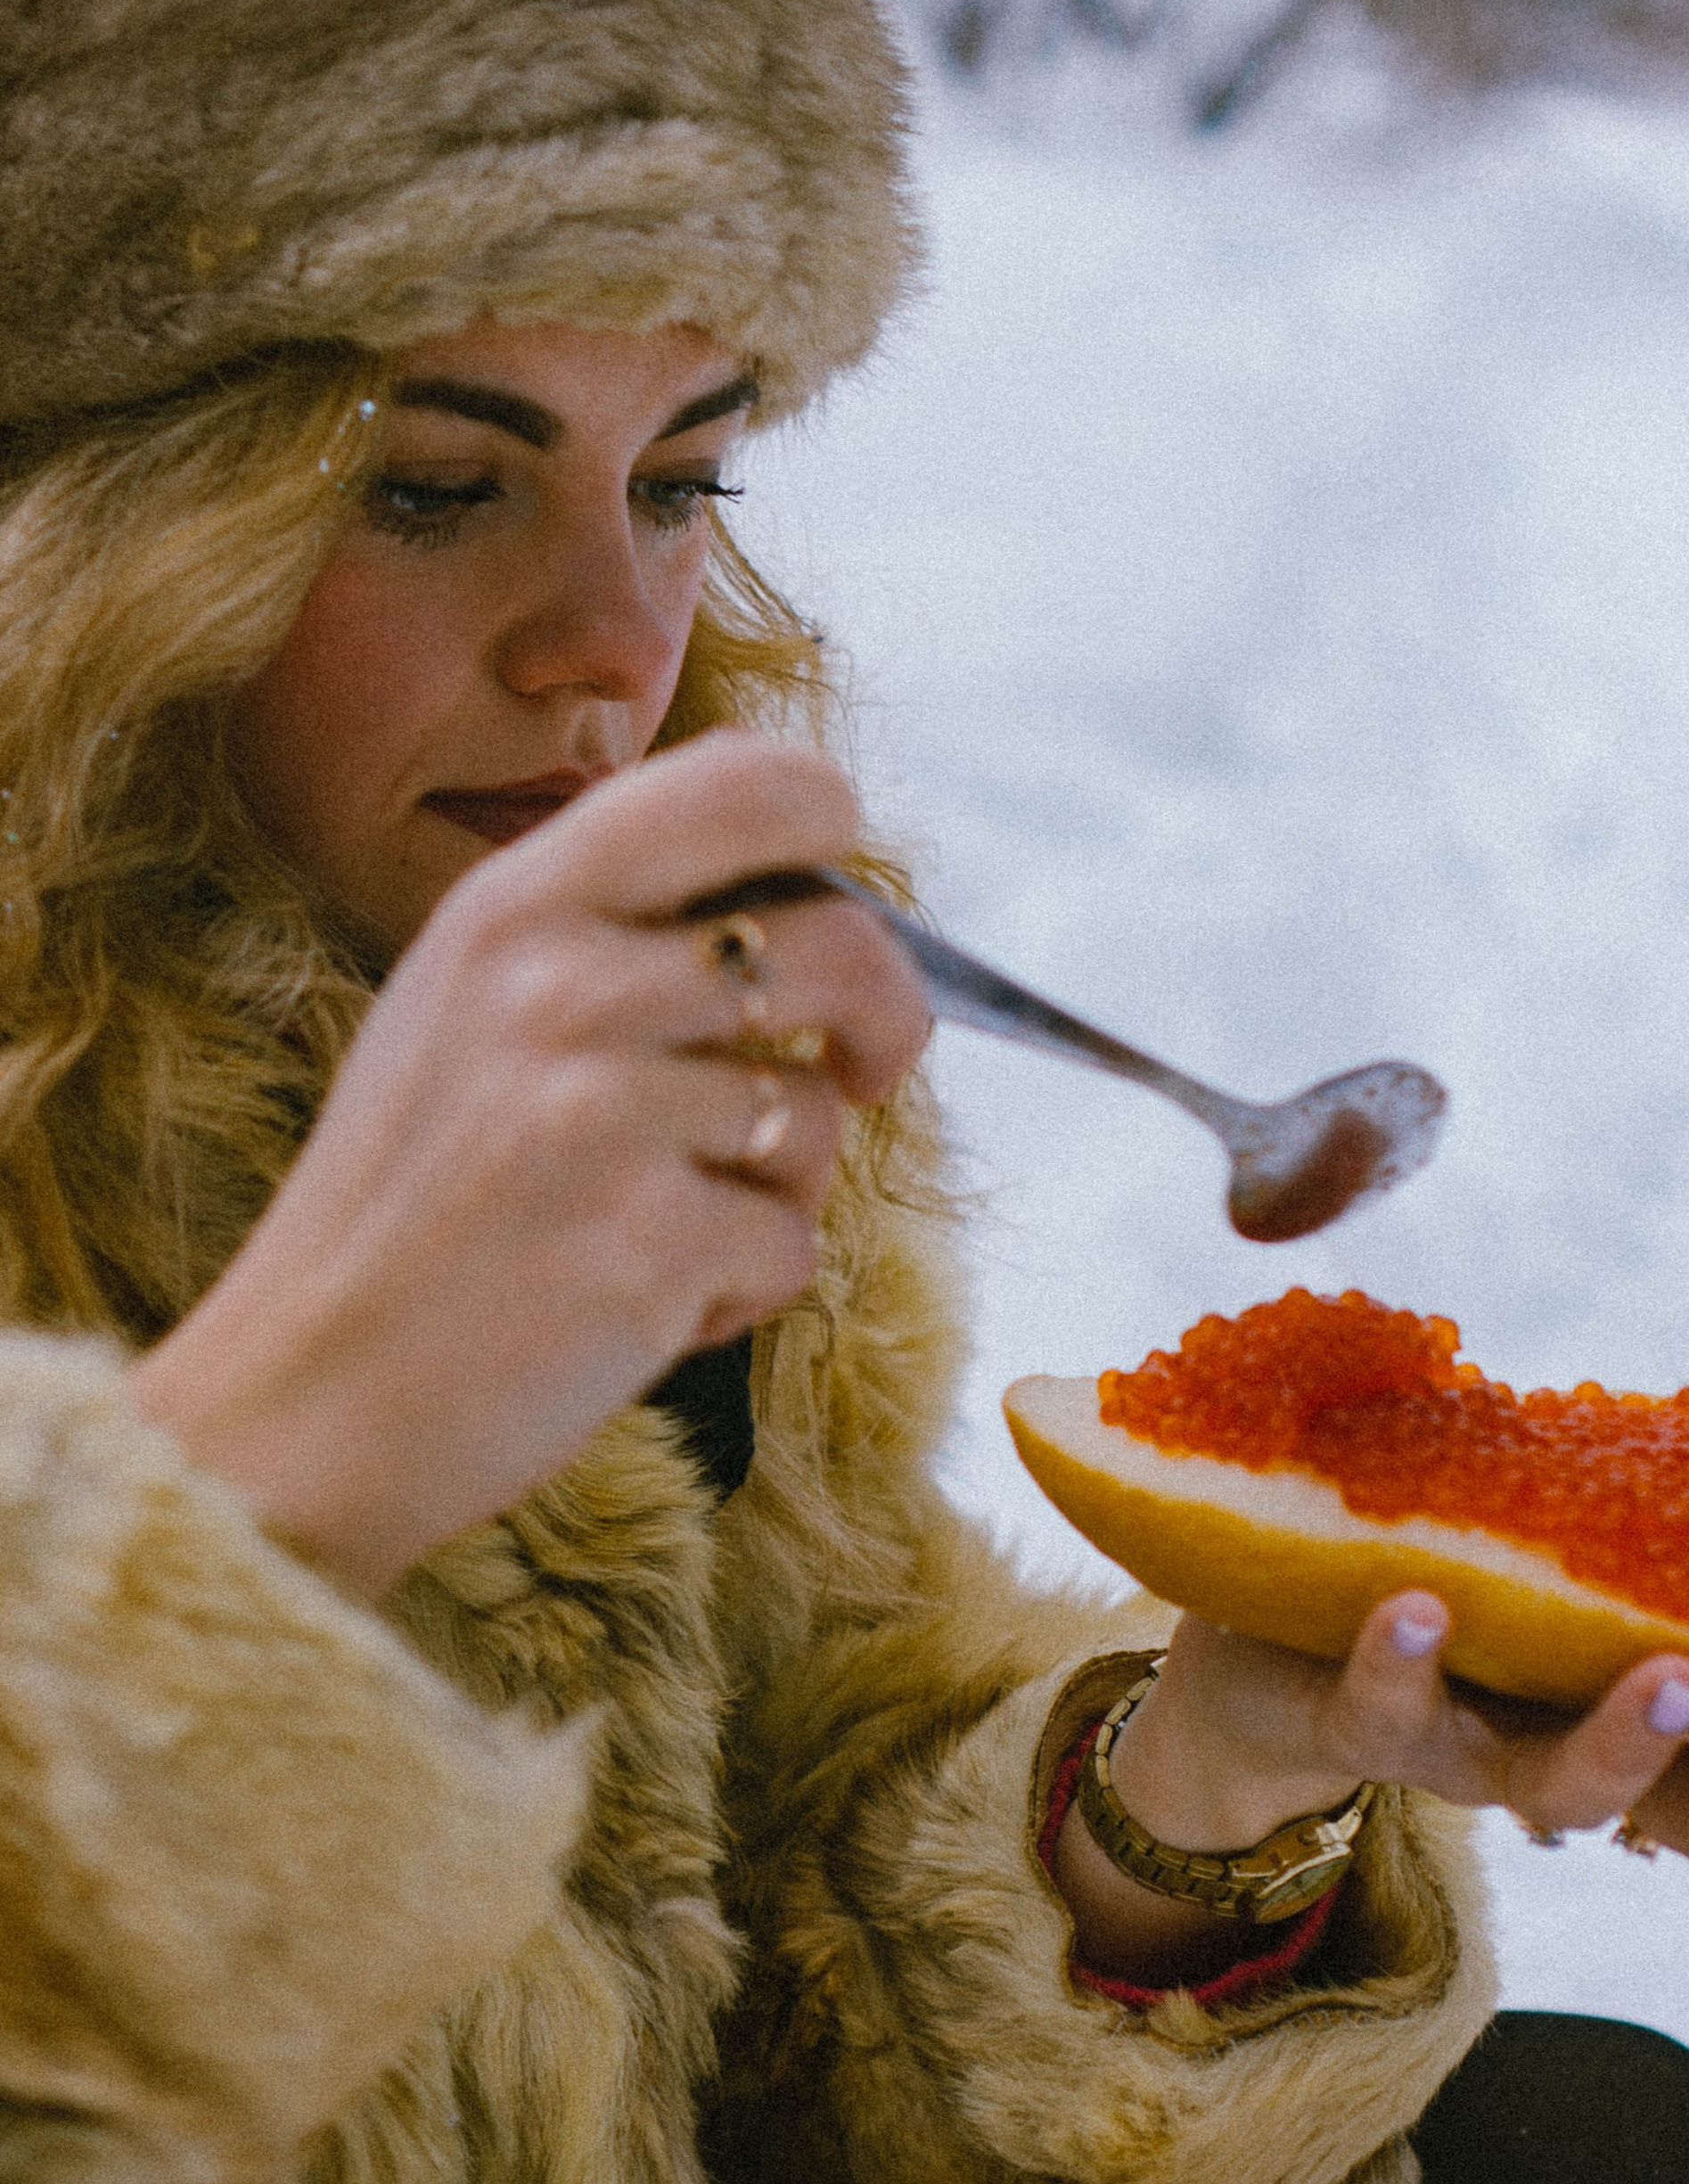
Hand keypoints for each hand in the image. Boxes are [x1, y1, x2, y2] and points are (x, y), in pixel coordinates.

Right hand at [133, 732, 929, 1594]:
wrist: (304, 1399)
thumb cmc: (406, 1207)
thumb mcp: (463, 1002)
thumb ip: (605, 918)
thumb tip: (782, 843)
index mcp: (518, 906)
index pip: (743, 785)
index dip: (829, 821)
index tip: (844, 890)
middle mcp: (563, 987)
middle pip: (840, 944)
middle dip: (888, 1014)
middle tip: (868, 1065)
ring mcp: (606, 1115)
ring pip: (817, 1116)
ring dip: (771, 1187)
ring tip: (655, 1228)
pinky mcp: (650, 1244)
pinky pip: (791, 1246)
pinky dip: (742, 1292)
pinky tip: (640, 1307)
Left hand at [1055, 1360, 1688, 1980]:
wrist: (1254, 1634)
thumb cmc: (1455, 1563)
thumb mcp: (1581, 1496)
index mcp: (1631, 1711)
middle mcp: (1560, 1755)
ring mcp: (1460, 1751)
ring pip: (1551, 1788)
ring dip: (1617, 1743)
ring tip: (1668, 1671)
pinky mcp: (1349, 1721)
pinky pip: (1381, 1710)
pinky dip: (1404, 1662)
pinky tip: (1421, 1606)